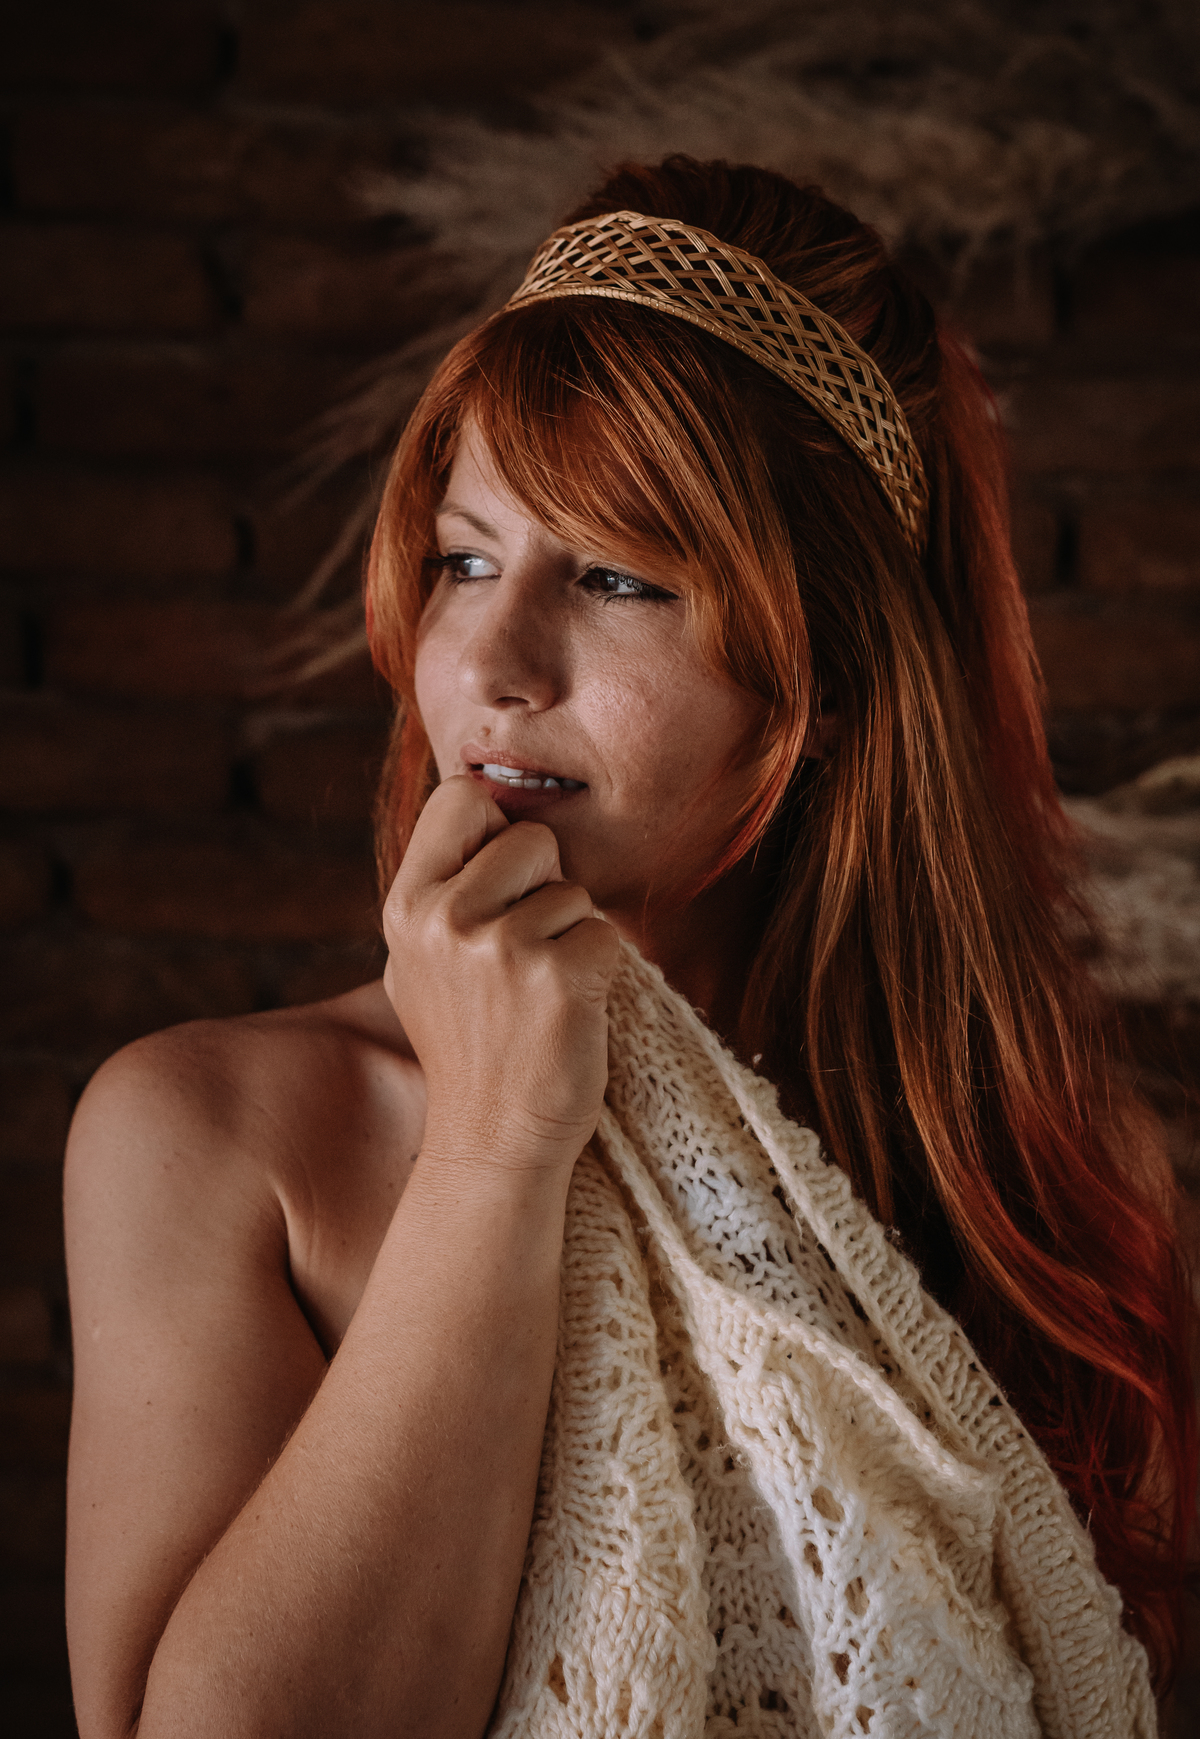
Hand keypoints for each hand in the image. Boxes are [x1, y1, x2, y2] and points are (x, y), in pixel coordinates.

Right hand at [382, 777, 619, 1175]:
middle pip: (532, 838)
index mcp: (407, 906)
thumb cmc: (470, 1046)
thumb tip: (482, 805)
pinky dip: (601, 971)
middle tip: (525, 954)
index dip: (495, 829)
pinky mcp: (558, 978)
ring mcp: (501, 948)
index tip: (500, 881)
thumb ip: (442, 889)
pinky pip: (606, 936)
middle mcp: (445, 918)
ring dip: (573, 936)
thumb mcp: (420, 961)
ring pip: (574, 892)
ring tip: (539, 993)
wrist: (492, 1141)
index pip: (460, 797)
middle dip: (545, 885)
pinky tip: (567, 1012)